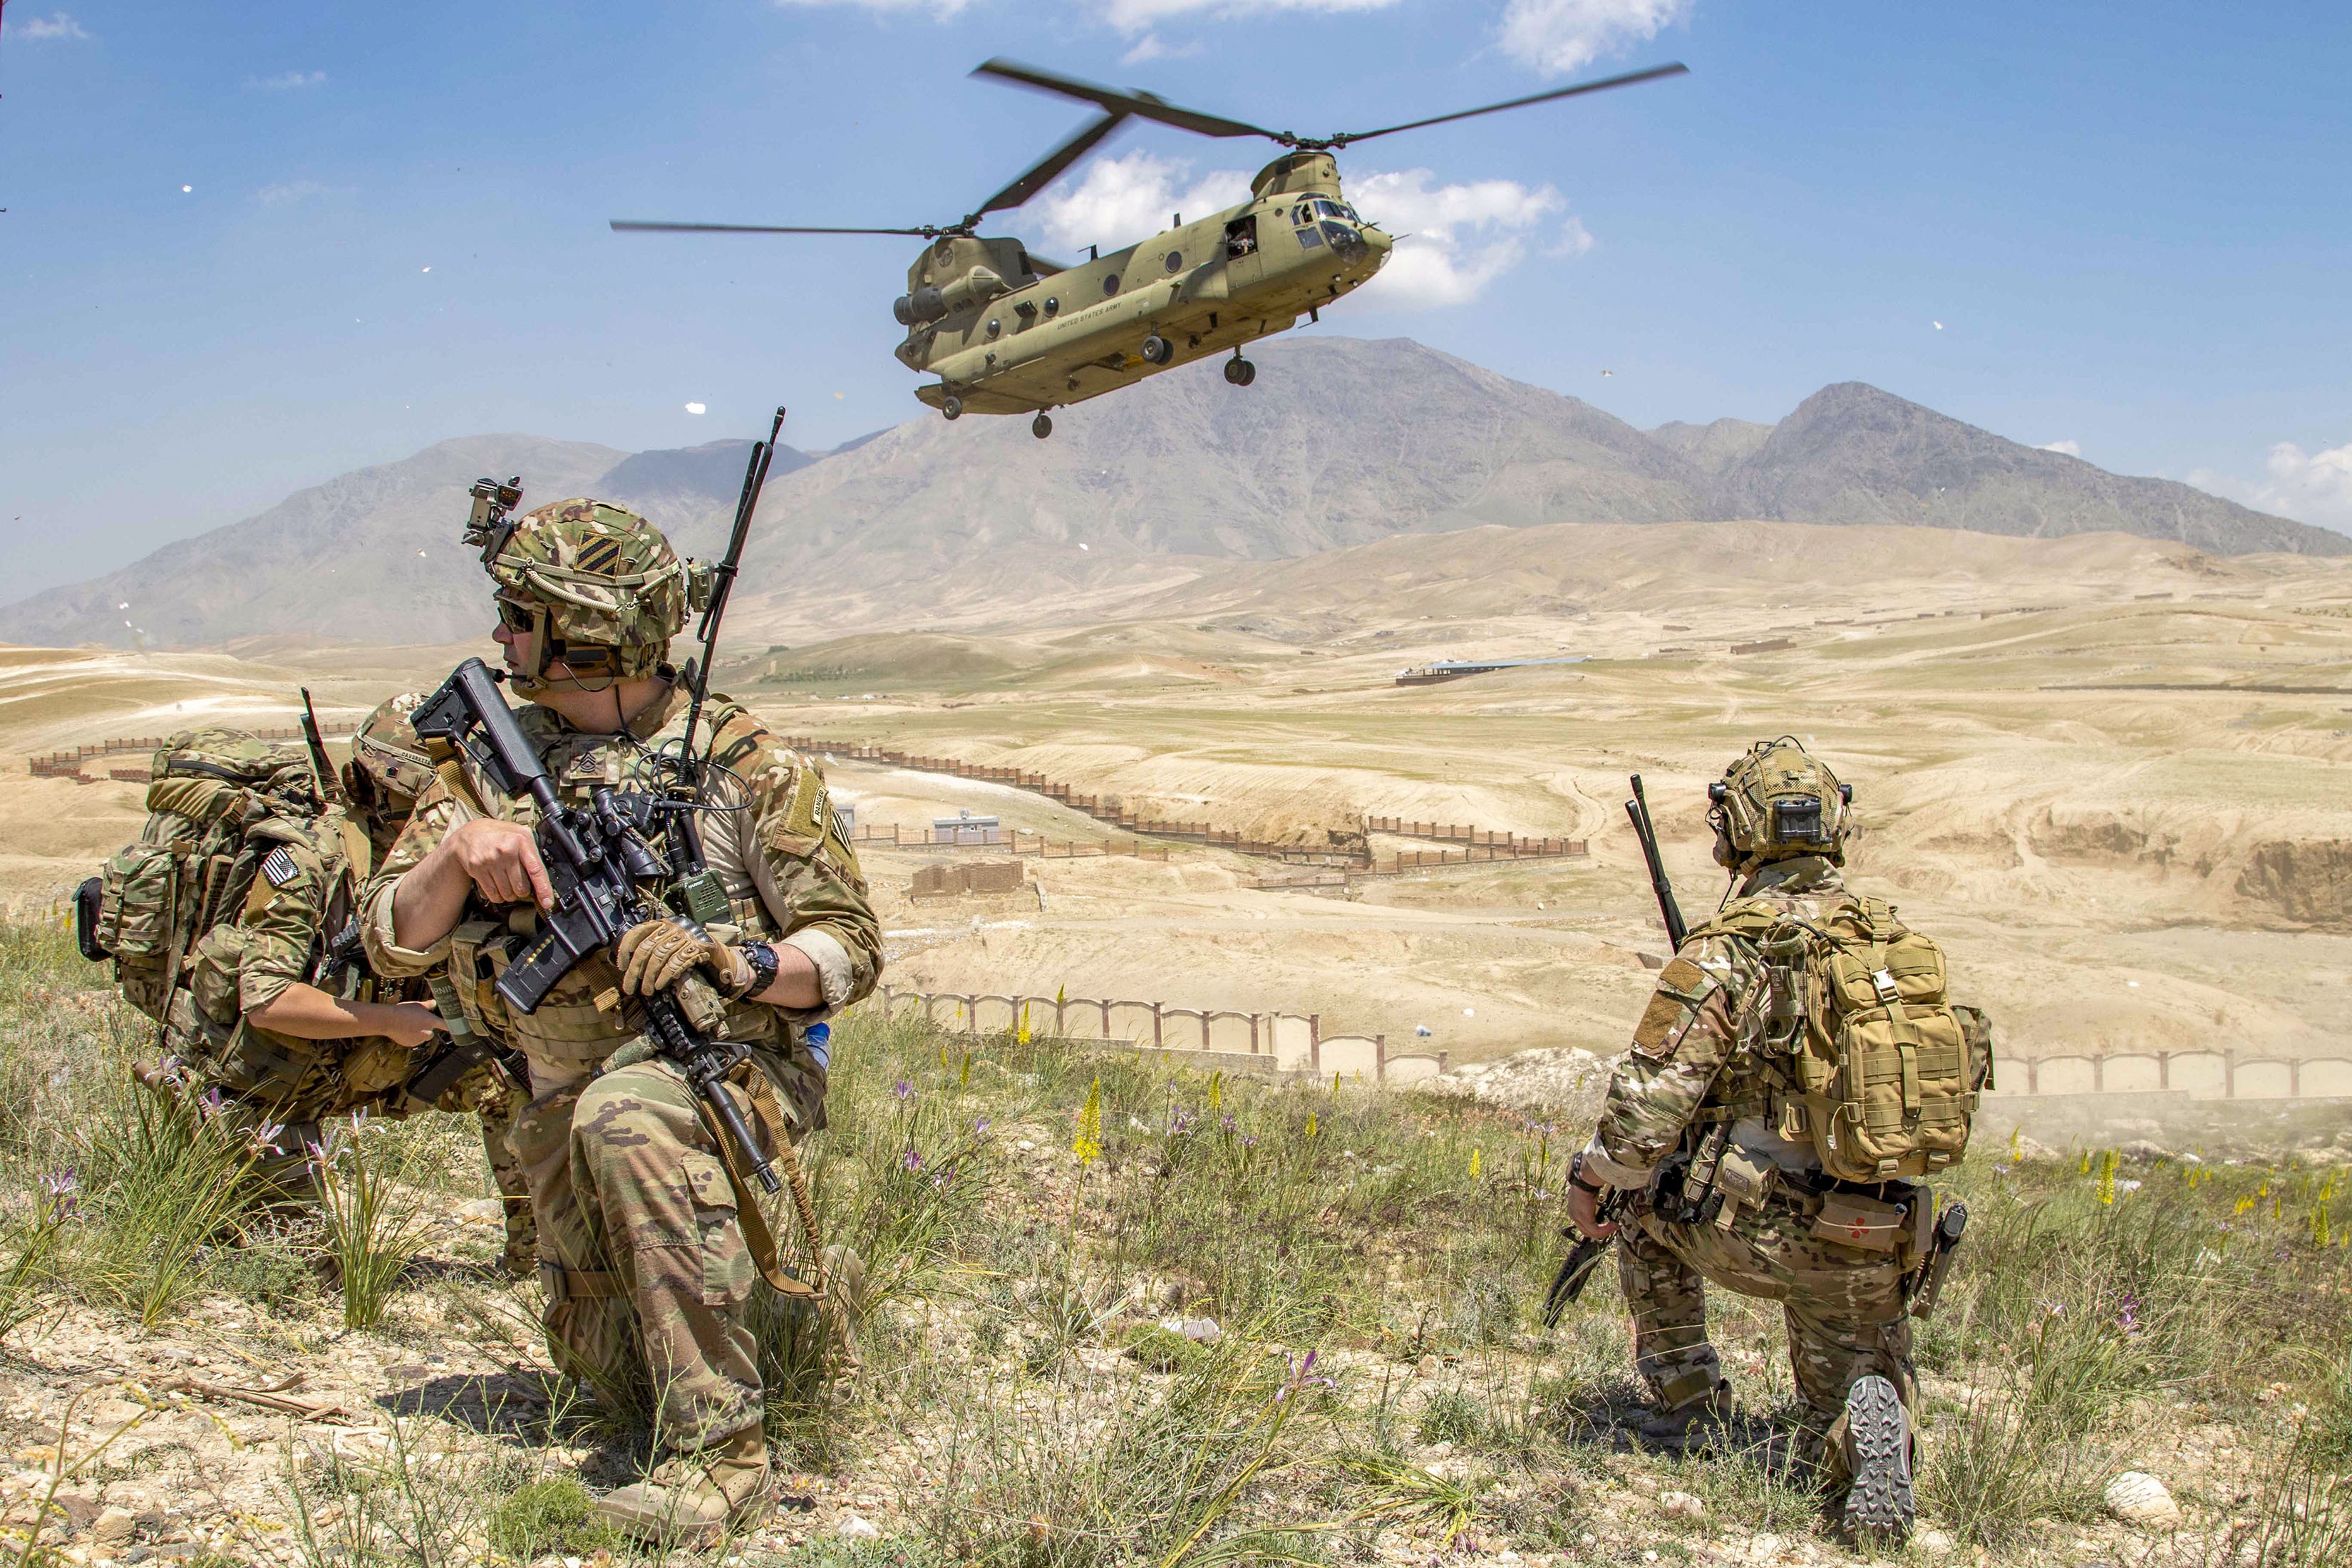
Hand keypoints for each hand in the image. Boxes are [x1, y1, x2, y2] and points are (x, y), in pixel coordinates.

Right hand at [376, 998, 446, 1049]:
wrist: (389, 1020)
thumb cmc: (404, 1010)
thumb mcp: (418, 1005)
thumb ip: (428, 1005)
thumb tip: (434, 1002)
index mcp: (431, 1021)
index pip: (446, 1025)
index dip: (453, 1028)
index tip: (459, 1030)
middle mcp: (428, 1032)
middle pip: (431, 1033)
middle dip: (425, 1029)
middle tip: (415, 1022)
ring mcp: (419, 1040)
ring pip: (421, 1037)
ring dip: (417, 1033)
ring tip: (407, 1025)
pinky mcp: (411, 1044)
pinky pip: (413, 1041)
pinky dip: (409, 1037)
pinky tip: (403, 1030)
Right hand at [445, 817, 552, 909]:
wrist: (470, 833)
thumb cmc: (499, 835)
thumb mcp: (520, 833)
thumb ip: (533, 852)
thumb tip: (546, 878)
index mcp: (521, 841)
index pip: (536, 870)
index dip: (543, 889)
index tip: (547, 902)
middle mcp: (506, 851)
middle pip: (521, 887)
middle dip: (523, 890)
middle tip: (519, 883)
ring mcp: (490, 861)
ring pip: (507, 893)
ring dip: (510, 894)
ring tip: (507, 883)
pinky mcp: (477, 869)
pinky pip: (492, 894)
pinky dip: (497, 896)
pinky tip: (497, 887)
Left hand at [614, 917, 750, 996]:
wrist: (722, 958)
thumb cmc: (693, 955)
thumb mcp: (671, 948)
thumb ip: (655, 950)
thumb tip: (630, 967)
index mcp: (664, 925)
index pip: (638, 932)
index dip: (626, 948)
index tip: (621, 965)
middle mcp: (674, 927)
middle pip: (647, 948)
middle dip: (635, 971)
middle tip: (631, 987)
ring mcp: (687, 935)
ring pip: (659, 956)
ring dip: (649, 976)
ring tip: (646, 990)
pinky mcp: (698, 946)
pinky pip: (676, 962)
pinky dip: (665, 975)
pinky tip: (660, 984)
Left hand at [1568, 1182, 1617, 1240]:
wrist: (1586, 1180)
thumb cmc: (1588, 1184)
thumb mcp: (1591, 1197)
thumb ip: (1593, 1206)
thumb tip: (1601, 1208)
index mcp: (1574, 1210)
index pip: (1583, 1226)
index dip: (1596, 1229)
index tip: (1606, 1226)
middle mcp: (1574, 1215)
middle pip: (1587, 1232)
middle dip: (1601, 1232)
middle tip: (1612, 1228)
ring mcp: (1578, 1218)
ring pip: (1591, 1233)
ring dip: (1605, 1232)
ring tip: (1614, 1227)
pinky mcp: (1584, 1218)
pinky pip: (1596, 1230)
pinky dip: (1606, 1229)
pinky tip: (1613, 1225)